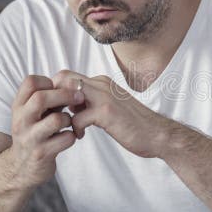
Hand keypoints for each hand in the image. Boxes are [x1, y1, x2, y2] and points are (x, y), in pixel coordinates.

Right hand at [9, 75, 82, 186]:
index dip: (49, 81)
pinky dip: (72, 136)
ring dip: (69, 119)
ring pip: (56, 120)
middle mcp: (21, 120)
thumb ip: (48, 98)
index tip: (60, 88)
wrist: (22, 167)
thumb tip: (73, 81)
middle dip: (65, 95)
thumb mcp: (33, 113)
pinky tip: (69, 137)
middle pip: (41, 98)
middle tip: (80, 98)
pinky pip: (65, 139)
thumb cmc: (35, 133)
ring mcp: (30, 138)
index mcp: (19, 106)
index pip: (30, 82)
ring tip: (69, 123)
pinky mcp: (41, 154)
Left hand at [53, 71, 172, 157]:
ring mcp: (104, 96)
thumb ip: (91, 101)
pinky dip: (75, 129)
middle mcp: (102, 84)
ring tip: (67, 126)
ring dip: (62, 112)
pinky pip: (77, 118)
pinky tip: (81, 136)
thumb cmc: (133, 124)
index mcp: (102, 82)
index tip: (57, 109)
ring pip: (67, 94)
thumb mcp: (110, 106)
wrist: (157, 134)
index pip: (68, 76)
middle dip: (54, 98)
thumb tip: (69, 105)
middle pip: (63, 78)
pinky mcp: (106, 112)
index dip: (57, 91)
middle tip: (56, 116)